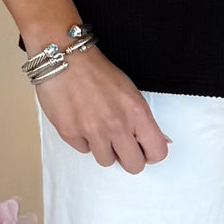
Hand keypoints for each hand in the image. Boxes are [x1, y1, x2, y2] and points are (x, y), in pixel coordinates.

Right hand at [34, 45, 171, 172]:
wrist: (64, 57)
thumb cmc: (97, 70)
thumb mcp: (129, 90)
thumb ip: (142, 118)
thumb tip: (159, 140)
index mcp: (136, 112)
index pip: (157, 152)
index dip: (151, 152)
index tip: (144, 148)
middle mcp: (117, 125)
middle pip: (134, 166)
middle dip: (129, 157)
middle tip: (122, 143)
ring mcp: (92, 132)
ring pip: (106, 161)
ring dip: (104, 148)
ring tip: (98, 125)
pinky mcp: (70, 134)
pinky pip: (83, 150)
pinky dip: (83, 139)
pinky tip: (81, 119)